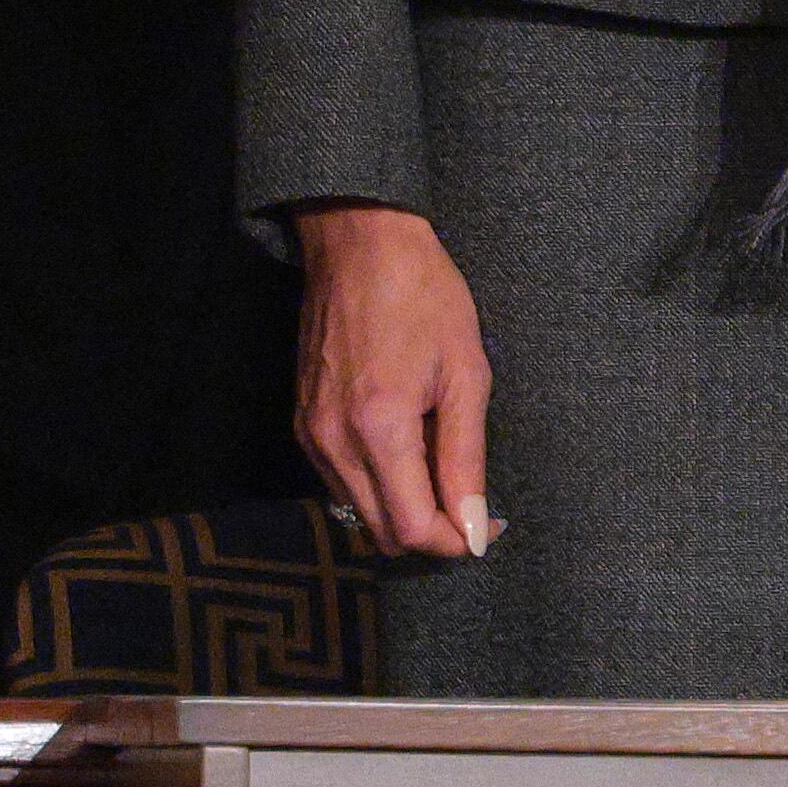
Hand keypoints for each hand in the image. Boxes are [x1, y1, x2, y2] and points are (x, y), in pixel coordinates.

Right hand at [293, 202, 496, 558]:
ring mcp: (309, 436)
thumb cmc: (424, 297)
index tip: (486, 527)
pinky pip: (341, 481)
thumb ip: (466, 458)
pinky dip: (378, 483)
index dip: (453, 540)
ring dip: (403, 507)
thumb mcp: (466, 372)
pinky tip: (409, 445)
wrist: (360, 246)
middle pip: (380, 533)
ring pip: (359, 511)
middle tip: (474, 506)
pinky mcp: (301, 425)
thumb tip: (473, 527)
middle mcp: (332, 443)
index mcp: (378, 429)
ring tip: (443, 464)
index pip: (410, 528)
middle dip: (431, 530)